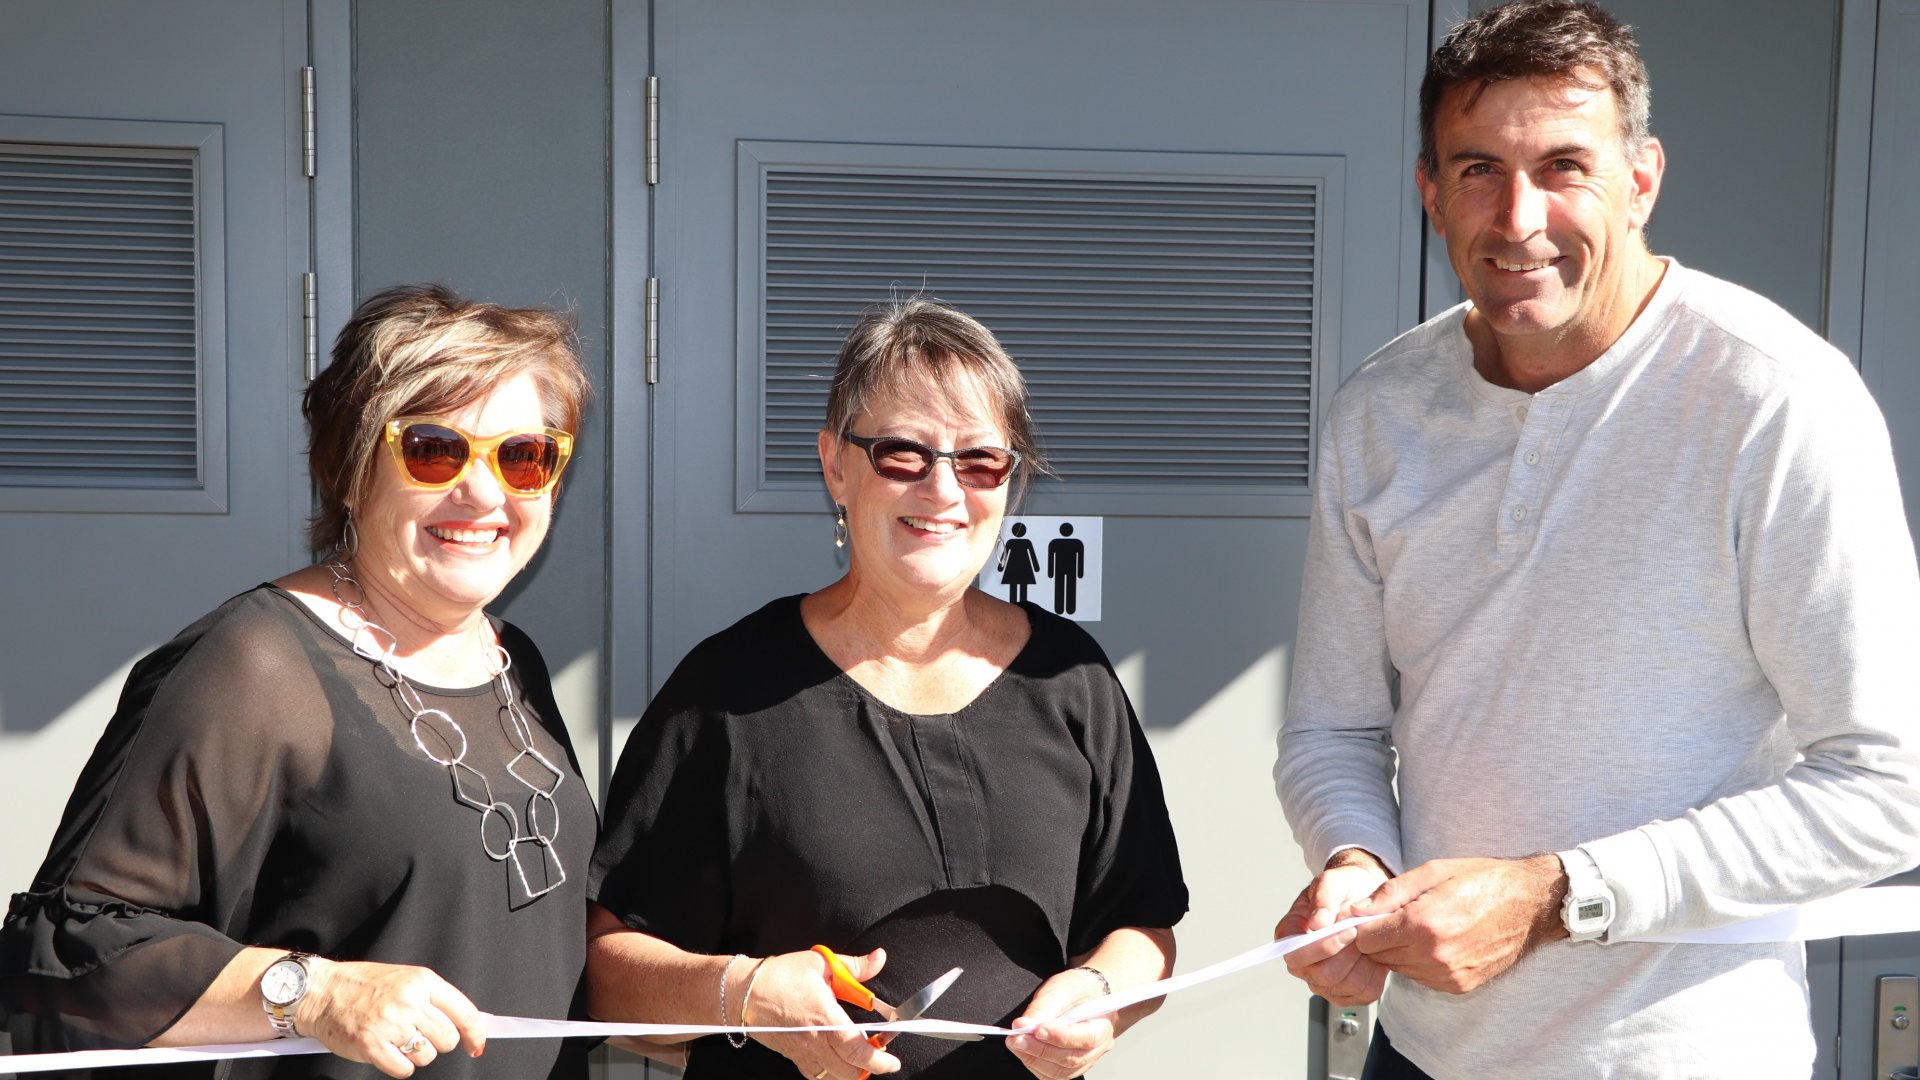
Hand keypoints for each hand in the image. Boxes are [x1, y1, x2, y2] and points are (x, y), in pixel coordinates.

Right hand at [298, 958, 486, 1077]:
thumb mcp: (408, 979)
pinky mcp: (372, 1046)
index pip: (464, 1013)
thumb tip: (471, 1022)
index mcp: (422, 981)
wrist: (323, 992)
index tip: (477, 1044)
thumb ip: (437, 1000)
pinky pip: (404, 1069)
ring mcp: (390, 1025)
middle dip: (439, 1042)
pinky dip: (400, 1065)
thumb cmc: (364, 985)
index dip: (476, 1034)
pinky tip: (388, 1050)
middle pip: (448, 1039)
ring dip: (417, 1053)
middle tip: (421, 1035)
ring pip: (427, 1056)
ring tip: (398, 1038)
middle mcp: (409, 1002)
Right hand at [742, 948, 898, 1078]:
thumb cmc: (780, 977)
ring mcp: (803, 1053)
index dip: (880, 1060)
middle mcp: (816, 1042)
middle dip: (870, 1068)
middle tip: (880, 1053)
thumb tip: (878, 958)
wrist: (743, 992)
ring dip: (851, 1072)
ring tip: (859, 1057)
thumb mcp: (821, 963)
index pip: (859, 1051)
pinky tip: (835, 1060)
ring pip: (833, 1077)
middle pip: (850, 1072)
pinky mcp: (793, 1056)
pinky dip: (831, 1073)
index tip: (892, 1060)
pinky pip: (816, 1074)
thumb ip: (855, 965)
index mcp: (827, 1020)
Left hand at [1007, 966, 1117, 1078]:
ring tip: (1016, 1043)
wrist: (1088, 995)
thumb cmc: (1079, 990)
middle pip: (1070, 1059)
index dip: (1059, 1036)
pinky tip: (1024, 1051)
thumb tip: (1023, 1025)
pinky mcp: (1071, 1066)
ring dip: (1034, 1059)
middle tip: (1016, 1038)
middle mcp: (1099, 1048)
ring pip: (1060, 1071)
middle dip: (1039, 1050)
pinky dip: (1035, 1065)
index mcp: (1103, 1025)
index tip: (1036, 1029)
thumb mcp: (1063, 988)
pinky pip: (1054, 1075)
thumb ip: (1044, 1007)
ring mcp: (1086, 1060)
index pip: (1085, 1038)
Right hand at [1276, 849, 1392, 1005]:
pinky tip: (1373, 955)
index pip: (1295, 955)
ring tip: (1367, 940)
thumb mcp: (1333, 881)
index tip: (1349, 930)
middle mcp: (1302, 963)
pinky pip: (1364, 993)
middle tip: (1362, 932)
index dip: (1323, 947)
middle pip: (1322, 975)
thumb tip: (1316, 923)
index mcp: (1289, 935)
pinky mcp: (1346, 992)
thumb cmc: (1345, 888)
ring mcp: (1322, 981)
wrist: (1366, 897)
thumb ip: (1323, 898)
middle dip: (1349, 954)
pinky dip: (1376, 974)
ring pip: (1345, 986)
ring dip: (1364, 963)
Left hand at [1351, 853, 1565, 993]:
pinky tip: (1438, 940)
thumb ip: (1389, 893)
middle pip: (1380, 956)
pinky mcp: (1460, 986)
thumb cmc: (1482, 881)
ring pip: (1399, 968)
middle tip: (1399, 917)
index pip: (1366, 939)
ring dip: (1401, 950)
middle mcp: (1434, 956)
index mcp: (1423, 925)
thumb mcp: (1432, 871)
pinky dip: (1421, 962)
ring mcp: (1449, 975)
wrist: (1530, 904)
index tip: (1369, 915)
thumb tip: (1355, 910)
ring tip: (1423, 926)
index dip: (1363, 925)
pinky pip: (1422, 978)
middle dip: (1381, 937)